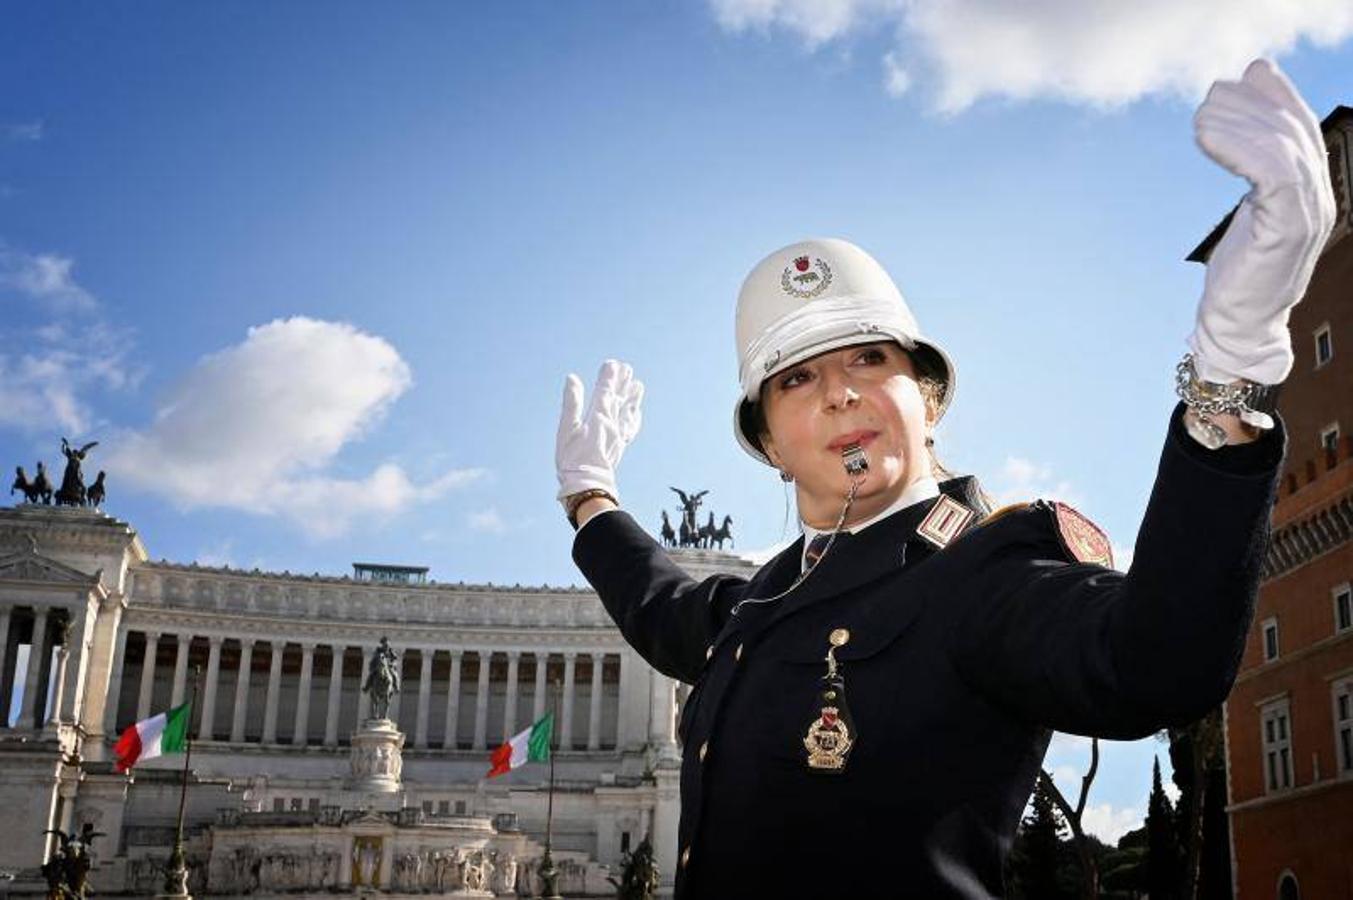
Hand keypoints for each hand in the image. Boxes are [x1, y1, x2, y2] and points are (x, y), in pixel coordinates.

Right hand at [556, 359, 643, 501]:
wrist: (587, 484)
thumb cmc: (572, 458)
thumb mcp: (566, 428)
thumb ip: (572, 402)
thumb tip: (572, 379)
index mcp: (598, 417)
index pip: (605, 391)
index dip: (609, 376)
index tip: (612, 363)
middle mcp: (612, 423)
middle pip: (619, 398)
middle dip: (622, 383)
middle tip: (627, 368)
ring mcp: (617, 435)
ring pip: (627, 411)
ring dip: (632, 397)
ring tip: (638, 385)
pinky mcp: (619, 446)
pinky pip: (630, 428)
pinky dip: (634, 418)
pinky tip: (636, 414)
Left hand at [1188, 58, 1336, 384]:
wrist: (1238, 326)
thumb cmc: (1239, 271)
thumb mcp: (1250, 211)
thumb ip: (1255, 168)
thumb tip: (1248, 117)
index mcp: (1313, 192)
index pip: (1303, 126)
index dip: (1277, 94)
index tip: (1243, 76)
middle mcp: (1320, 200)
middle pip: (1292, 131)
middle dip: (1251, 105)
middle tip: (1210, 98)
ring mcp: (1308, 216)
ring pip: (1282, 146)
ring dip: (1238, 123)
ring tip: (1201, 119)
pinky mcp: (1286, 230)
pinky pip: (1271, 171)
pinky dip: (1237, 146)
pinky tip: (1206, 139)